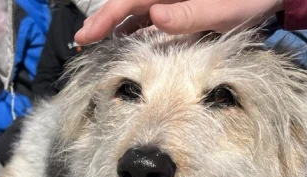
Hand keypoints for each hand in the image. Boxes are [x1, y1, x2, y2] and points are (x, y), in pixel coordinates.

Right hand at [75, 0, 283, 44]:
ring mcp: (173, 0)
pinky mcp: (180, 7)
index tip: (87, 34)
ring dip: (116, 25)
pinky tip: (126, 40)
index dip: (105, 16)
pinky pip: (151, 16)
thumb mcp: (223, 9)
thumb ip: (189, 13)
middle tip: (83, 43)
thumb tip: (154, 15)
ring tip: (97, 43)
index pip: (129, 0)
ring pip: (136, 10)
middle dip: (104, 21)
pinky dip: (135, 27)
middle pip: (127, 4)